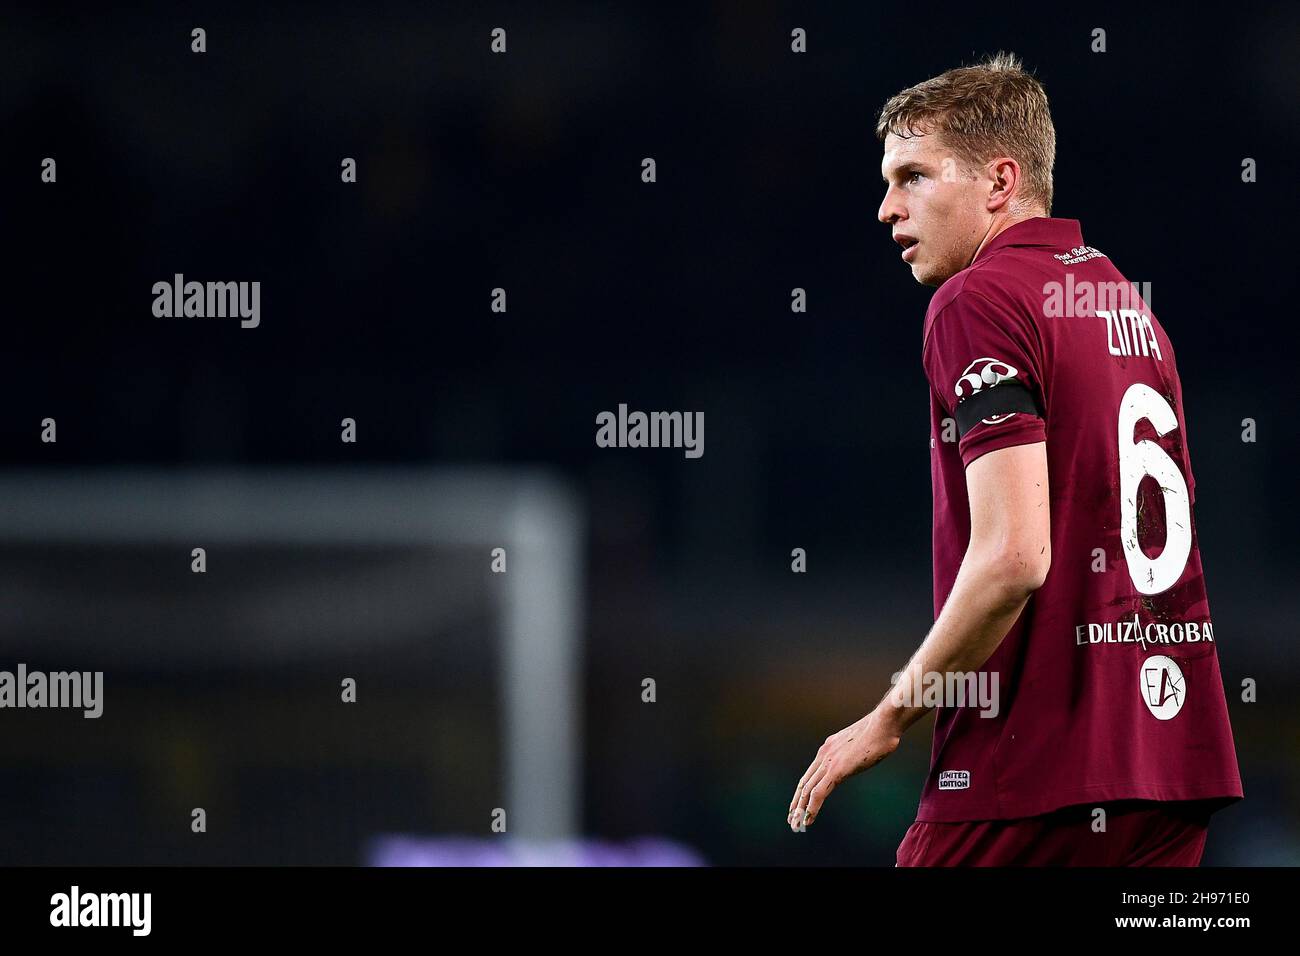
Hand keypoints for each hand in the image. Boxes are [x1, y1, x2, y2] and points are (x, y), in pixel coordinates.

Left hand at [788, 710, 900, 830]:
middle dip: (797, 803)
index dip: (802, 791)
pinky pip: (819, 792)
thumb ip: (852, 754)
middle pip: (805, 783)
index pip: (810, 774)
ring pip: (808, 790)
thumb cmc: (879, 732)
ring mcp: (829, 761)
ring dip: (801, 809)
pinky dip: (812, 807)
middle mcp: (824, 754)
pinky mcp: (837, 769)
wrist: (883, 724)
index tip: (799, 803)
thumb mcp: (860, 744)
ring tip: (796, 824)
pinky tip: (809, 818)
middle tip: (791, 819)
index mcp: (828, 747)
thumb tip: (855, 760)